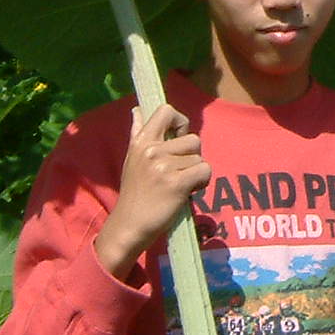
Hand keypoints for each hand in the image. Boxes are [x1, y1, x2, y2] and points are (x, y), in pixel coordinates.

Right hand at [96, 104, 209, 276]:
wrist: (129, 225)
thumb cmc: (135, 192)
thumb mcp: (132, 158)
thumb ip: (138, 133)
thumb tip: (137, 109)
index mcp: (141, 141)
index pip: (166, 111)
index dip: (180, 122)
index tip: (178, 138)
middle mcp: (151, 150)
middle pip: (193, 139)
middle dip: (192, 157)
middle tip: (178, 173)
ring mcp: (163, 166)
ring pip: (200, 158)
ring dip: (195, 173)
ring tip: (179, 185)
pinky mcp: (176, 183)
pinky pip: (205, 171)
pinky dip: (202, 183)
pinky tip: (188, 192)